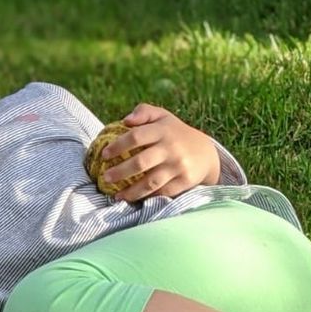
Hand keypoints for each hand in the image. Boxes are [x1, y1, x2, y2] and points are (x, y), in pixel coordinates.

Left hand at [99, 103, 220, 201]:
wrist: (206, 152)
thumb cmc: (175, 133)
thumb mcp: (162, 116)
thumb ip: (143, 112)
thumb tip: (125, 120)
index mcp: (163, 130)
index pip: (136, 137)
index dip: (117, 146)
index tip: (104, 155)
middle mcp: (171, 148)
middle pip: (140, 163)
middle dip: (120, 172)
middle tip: (105, 178)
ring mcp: (179, 166)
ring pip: (150, 182)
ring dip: (131, 191)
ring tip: (116, 196)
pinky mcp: (185, 181)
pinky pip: (162, 192)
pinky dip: (147, 197)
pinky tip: (134, 199)